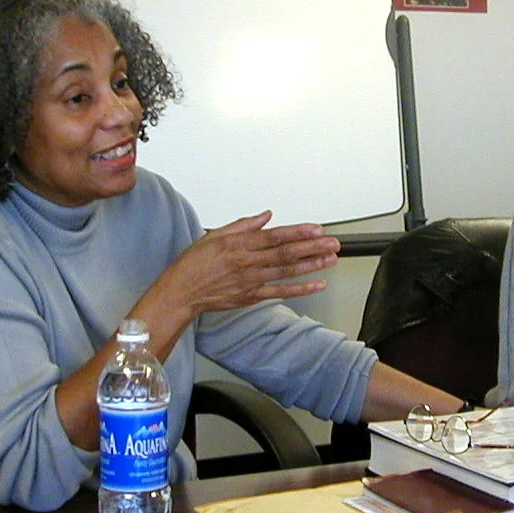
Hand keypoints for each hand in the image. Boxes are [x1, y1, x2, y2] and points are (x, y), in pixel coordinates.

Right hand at [159, 210, 339, 315]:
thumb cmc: (194, 264)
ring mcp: (251, 281)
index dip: (298, 232)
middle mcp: (247, 262)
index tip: (316, 230)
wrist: (180, 292)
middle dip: (312, 248)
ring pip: (287, 271)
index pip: (275, 236)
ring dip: (311, 265)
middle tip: (333, 243)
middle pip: (286, 253)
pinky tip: (317, 284)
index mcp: (239, 244)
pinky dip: (300, 289)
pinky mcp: (252, 297)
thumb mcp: (215, 235)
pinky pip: (280, 292)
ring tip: (331, 259)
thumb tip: (265, 216)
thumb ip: (243, 225)